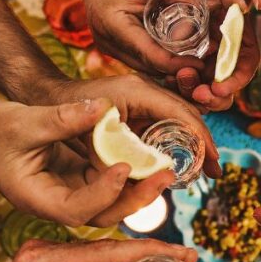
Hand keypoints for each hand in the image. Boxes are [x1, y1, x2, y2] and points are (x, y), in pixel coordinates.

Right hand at [0, 99, 178, 226]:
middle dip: (136, 197)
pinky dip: (134, 174)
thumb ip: (61, 119)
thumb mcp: (21, 123)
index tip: (124, 168)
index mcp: (39, 199)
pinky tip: (156, 159)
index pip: (76, 208)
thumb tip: (102, 108)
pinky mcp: (84, 182)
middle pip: (104, 213)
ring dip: (142, 188)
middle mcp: (60, 205)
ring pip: (114, 202)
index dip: (102, 193)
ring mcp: (74, 195)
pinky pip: (113, 184)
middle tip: (165, 174)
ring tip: (168, 168)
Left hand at [45, 73, 221, 177]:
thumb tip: (140, 170)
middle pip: (185, 115)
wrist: (44, 97)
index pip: (180, 112)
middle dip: (202, 144)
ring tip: (206, 169)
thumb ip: (114, 148)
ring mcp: (141, 99)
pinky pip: (164, 125)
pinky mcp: (136, 109)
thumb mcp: (81, 128)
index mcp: (137, 91)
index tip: (213, 160)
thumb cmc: (59, 110)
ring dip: (192, 144)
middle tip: (216, 170)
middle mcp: (144, 91)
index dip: (199, 137)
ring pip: (178, 120)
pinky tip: (181, 163)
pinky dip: (176, 143)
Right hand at [74, 0, 203, 77]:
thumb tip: (214, 8)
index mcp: (114, 23)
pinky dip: (159, 60)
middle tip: (206, 63)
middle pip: (149, 66)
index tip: (202, 62)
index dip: (178, 63)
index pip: (151, 54)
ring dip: (170, 68)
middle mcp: (108, 41)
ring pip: (145, 68)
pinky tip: (179, 57)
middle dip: (178, 68)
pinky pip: (140, 61)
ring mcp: (108, 47)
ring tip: (198, 61)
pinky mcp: (113, 48)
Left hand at [174, 0, 259, 112]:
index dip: (234, 83)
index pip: (245, 70)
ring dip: (191, 92)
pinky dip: (178, 86)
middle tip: (197, 94)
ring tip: (175, 81)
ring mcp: (210, 65)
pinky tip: (167, 79)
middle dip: (213, 97)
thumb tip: (244, 5)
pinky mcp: (193, 66)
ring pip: (205, 91)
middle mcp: (228, 60)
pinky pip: (188, 83)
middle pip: (226, 89)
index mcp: (243, 46)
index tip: (218, 88)